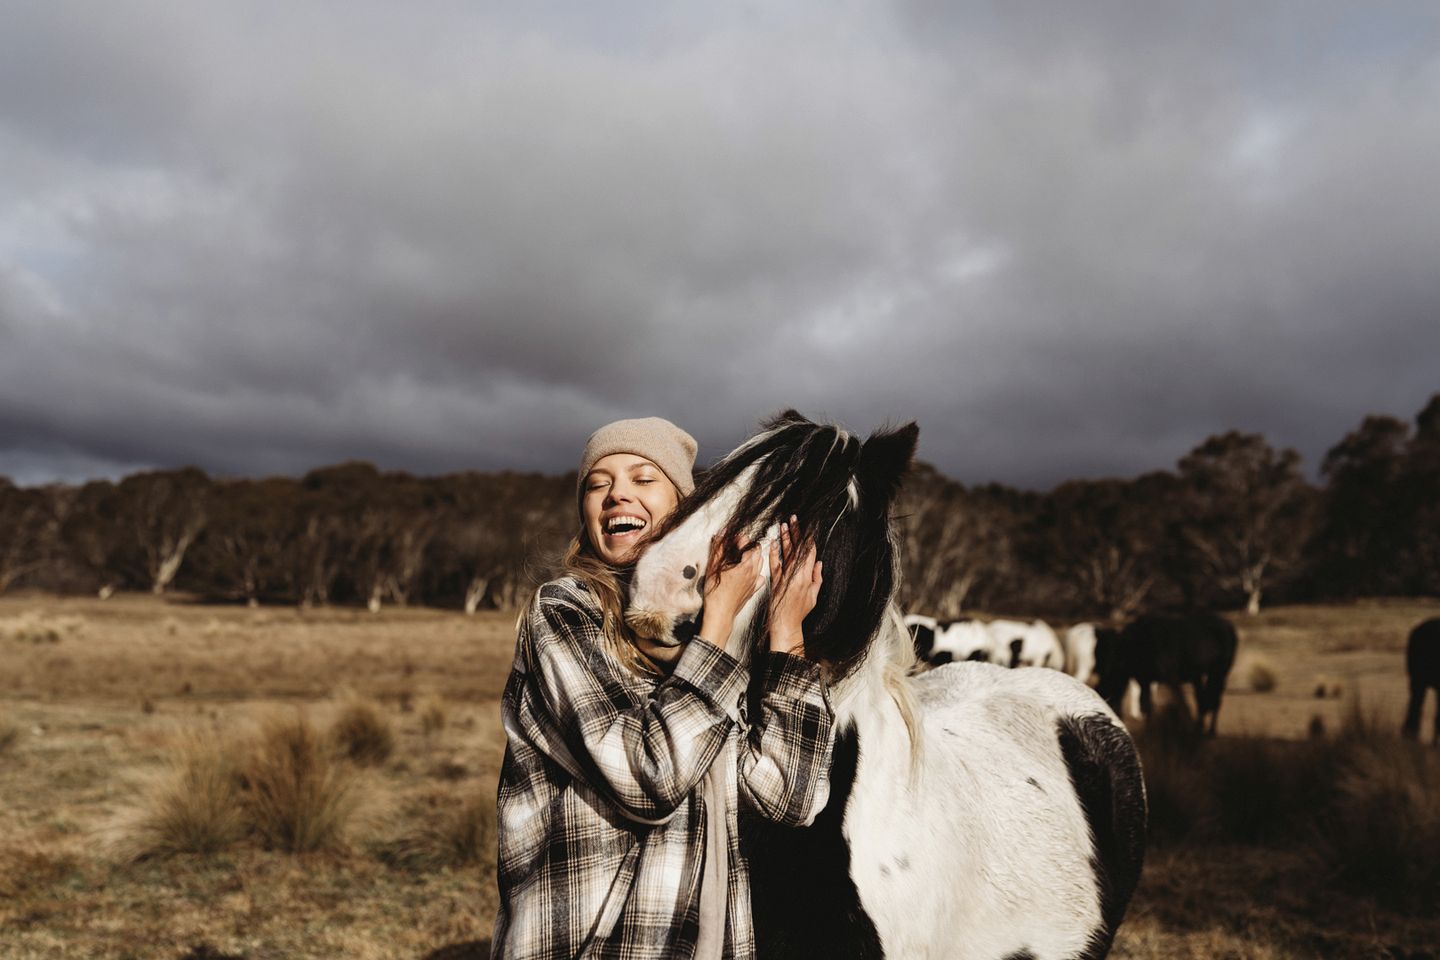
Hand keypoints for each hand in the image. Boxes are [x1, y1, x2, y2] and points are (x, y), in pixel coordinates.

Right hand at [699, 534, 763, 652]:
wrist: (721, 613)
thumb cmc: (716, 592)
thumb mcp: (714, 567)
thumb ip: (719, 548)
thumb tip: (722, 533)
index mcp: (746, 564)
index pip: (749, 543)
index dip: (741, 538)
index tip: (733, 538)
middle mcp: (754, 572)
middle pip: (757, 552)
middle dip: (748, 546)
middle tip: (737, 546)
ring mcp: (755, 581)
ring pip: (760, 563)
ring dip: (753, 557)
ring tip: (742, 557)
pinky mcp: (753, 590)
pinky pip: (760, 577)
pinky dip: (756, 571)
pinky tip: (748, 572)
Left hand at [768, 518, 821, 656]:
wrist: (784, 624)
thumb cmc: (799, 612)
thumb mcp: (814, 596)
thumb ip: (817, 578)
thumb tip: (819, 563)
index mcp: (806, 577)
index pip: (809, 553)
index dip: (809, 538)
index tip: (809, 527)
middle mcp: (795, 574)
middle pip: (797, 548)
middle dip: (796, 532)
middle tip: (794, 518)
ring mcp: (784, 576)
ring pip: (785, 553)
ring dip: (785, 538)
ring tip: (784, 524)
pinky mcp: (774, 580)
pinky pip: (773, 563)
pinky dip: (773, 552)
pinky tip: (772, 542)